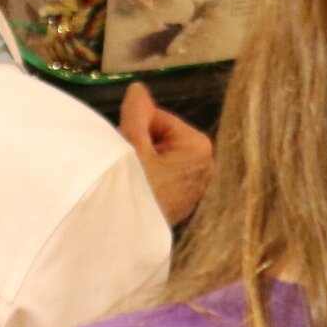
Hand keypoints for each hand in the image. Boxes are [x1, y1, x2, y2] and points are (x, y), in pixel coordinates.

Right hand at [119, 81, 211, 224]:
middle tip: (124, 164)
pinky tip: (133, 192)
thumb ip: (137, 112)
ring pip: (159, 159)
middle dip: (139, 145)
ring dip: (140, 163)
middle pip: (161, 139)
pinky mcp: (180, 207)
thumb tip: (140, 88)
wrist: (122, 237)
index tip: (125, 144)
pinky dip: (145, 180)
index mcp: (199, 148)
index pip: (160, 118)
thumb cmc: (130, 188)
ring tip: (126, 179)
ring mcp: (193, 189)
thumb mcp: (131, 143)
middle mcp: (204, 167)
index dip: (137, 126)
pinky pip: (160, 180)